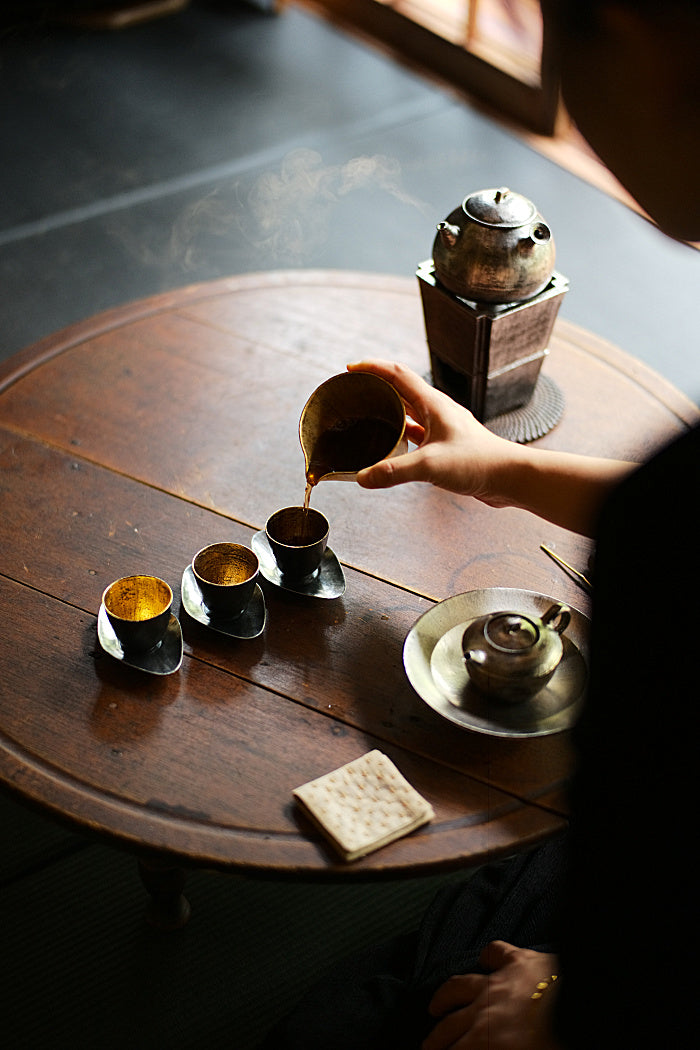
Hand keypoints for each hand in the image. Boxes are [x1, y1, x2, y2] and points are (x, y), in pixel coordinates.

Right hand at [346, 360, 515, 504]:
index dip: (372, 368)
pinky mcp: (445, 445)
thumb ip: (394, 471)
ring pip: (408, 412)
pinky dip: (400, 434)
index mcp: (433, 404)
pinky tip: (391, 445)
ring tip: (367, 416)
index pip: (397, 374)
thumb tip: (363, 478)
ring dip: (388, 410)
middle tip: (354, 393)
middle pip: (400, 389)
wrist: (509, 477)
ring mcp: (442, 427)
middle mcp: (437, 411)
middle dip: (376, 387)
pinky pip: (416, 432)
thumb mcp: (430, 466)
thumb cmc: (479, 463)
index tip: (351, 369)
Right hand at [421, 941, 560, 1049]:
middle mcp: (485, 1009)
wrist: (585, 1009)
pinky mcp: (520, 961)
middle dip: (435, 1038)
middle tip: (427, 1046)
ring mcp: (500, 981)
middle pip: (448, 1024)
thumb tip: (489, 1046)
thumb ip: (495, 1048)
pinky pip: (496, 951)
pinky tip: (484, 958)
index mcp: (486, 1039)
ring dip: (445, 997)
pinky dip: (488, 955)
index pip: (453, 1049)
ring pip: (460, 986)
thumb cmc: (558, 1042)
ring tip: (436, 1005)